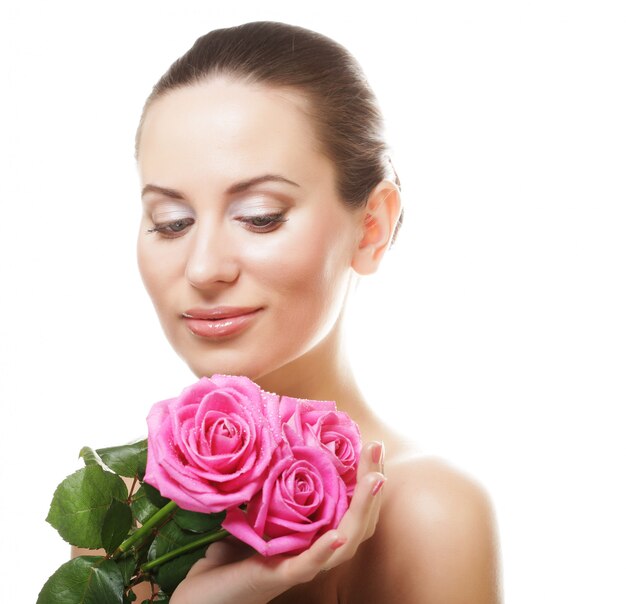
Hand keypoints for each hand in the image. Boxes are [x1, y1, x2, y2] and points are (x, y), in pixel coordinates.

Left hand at [169, 440, 385, 603]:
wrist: (200, 598)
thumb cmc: (228, 558)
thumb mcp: (257, 515)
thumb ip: (274, 489)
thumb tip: (282, 444)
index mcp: (314, 538)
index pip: (352, 509)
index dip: (366, 479)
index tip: (372, 446)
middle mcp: (315, 554)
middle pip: (358, 523)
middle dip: (371, 485)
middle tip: (376, 448)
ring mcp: (299, 566)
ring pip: (345, 543)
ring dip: (361, 509)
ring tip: (373, 480)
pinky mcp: (278, 577)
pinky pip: (308, 565)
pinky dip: (324, 551)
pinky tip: (337, 535)